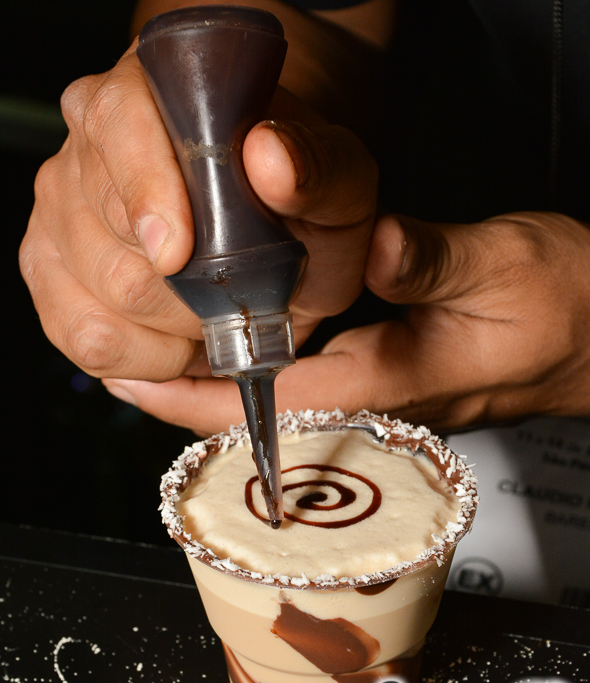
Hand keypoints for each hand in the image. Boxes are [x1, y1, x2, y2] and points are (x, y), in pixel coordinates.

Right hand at [19, 41, 377, 432]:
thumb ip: (319, 167)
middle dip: (189, 294)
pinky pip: (85, 339)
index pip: (119, 126)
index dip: (146, 194)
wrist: (276, 227)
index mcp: (152, 93)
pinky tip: (175, 335)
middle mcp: (90, 146)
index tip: (179, 253)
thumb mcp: (338, 180)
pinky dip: (144, 357)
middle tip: (236, 288)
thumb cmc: (300, 200)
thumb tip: (271, 158)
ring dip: (173, 328)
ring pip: (100, 301)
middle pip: (113, 243)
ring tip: (209, 307)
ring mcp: (61, 212)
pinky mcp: (51, 272)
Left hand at [114, 210, 589, 433]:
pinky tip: (243, 334)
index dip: (192, 399)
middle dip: (188, 391)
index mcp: (391, 383)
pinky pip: (309, 382)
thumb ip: (430, 260)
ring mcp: (383, 394)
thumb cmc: (563, 310)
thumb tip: (367, 246)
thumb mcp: (502, 268)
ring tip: (162, 346)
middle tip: (127, 357)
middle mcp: (377, 401)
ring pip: (279, 399)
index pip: (270, 406)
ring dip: (219, 379)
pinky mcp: (392, 375)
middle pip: (259, 412)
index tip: (134, 381)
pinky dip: (263, 362)